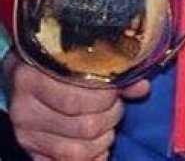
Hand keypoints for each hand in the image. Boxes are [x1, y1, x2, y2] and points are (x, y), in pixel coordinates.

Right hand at [4, 51, 149, 159]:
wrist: (30, 71)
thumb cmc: (62, 59)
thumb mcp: (82, 55)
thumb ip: (114, 69)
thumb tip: (141, 87)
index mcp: (34, 75)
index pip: (78, 97)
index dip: (106, 96)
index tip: (116, 90)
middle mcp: (24, 106)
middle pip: (83, 126)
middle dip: (110, 116)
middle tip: (115, 105)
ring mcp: (25, 132)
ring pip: (78, 150)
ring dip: (103, 138)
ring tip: (107, 123)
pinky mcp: (30, 150)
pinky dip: (91, 157)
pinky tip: (99, 146)